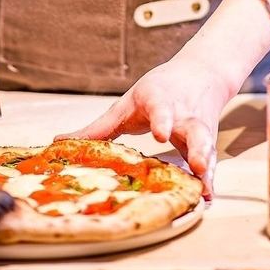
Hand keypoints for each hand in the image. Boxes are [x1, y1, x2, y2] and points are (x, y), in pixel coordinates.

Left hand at [56, 56, 235, 196]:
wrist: (202, 72)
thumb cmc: (159, 89)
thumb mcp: (128, 102)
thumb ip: (99, 128)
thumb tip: (58, 141)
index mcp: (161, 100)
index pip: (163, 110)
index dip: (163, 121)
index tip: (160, 134)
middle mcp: (185, 115)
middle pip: (195, 130)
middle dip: (197, 148)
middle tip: (197, 164)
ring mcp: (201, 129)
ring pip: (207, 147)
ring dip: (206, 167)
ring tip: (204, 189)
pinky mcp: (208, 142)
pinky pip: (210, 162)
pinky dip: (209, 179)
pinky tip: (206, 197)